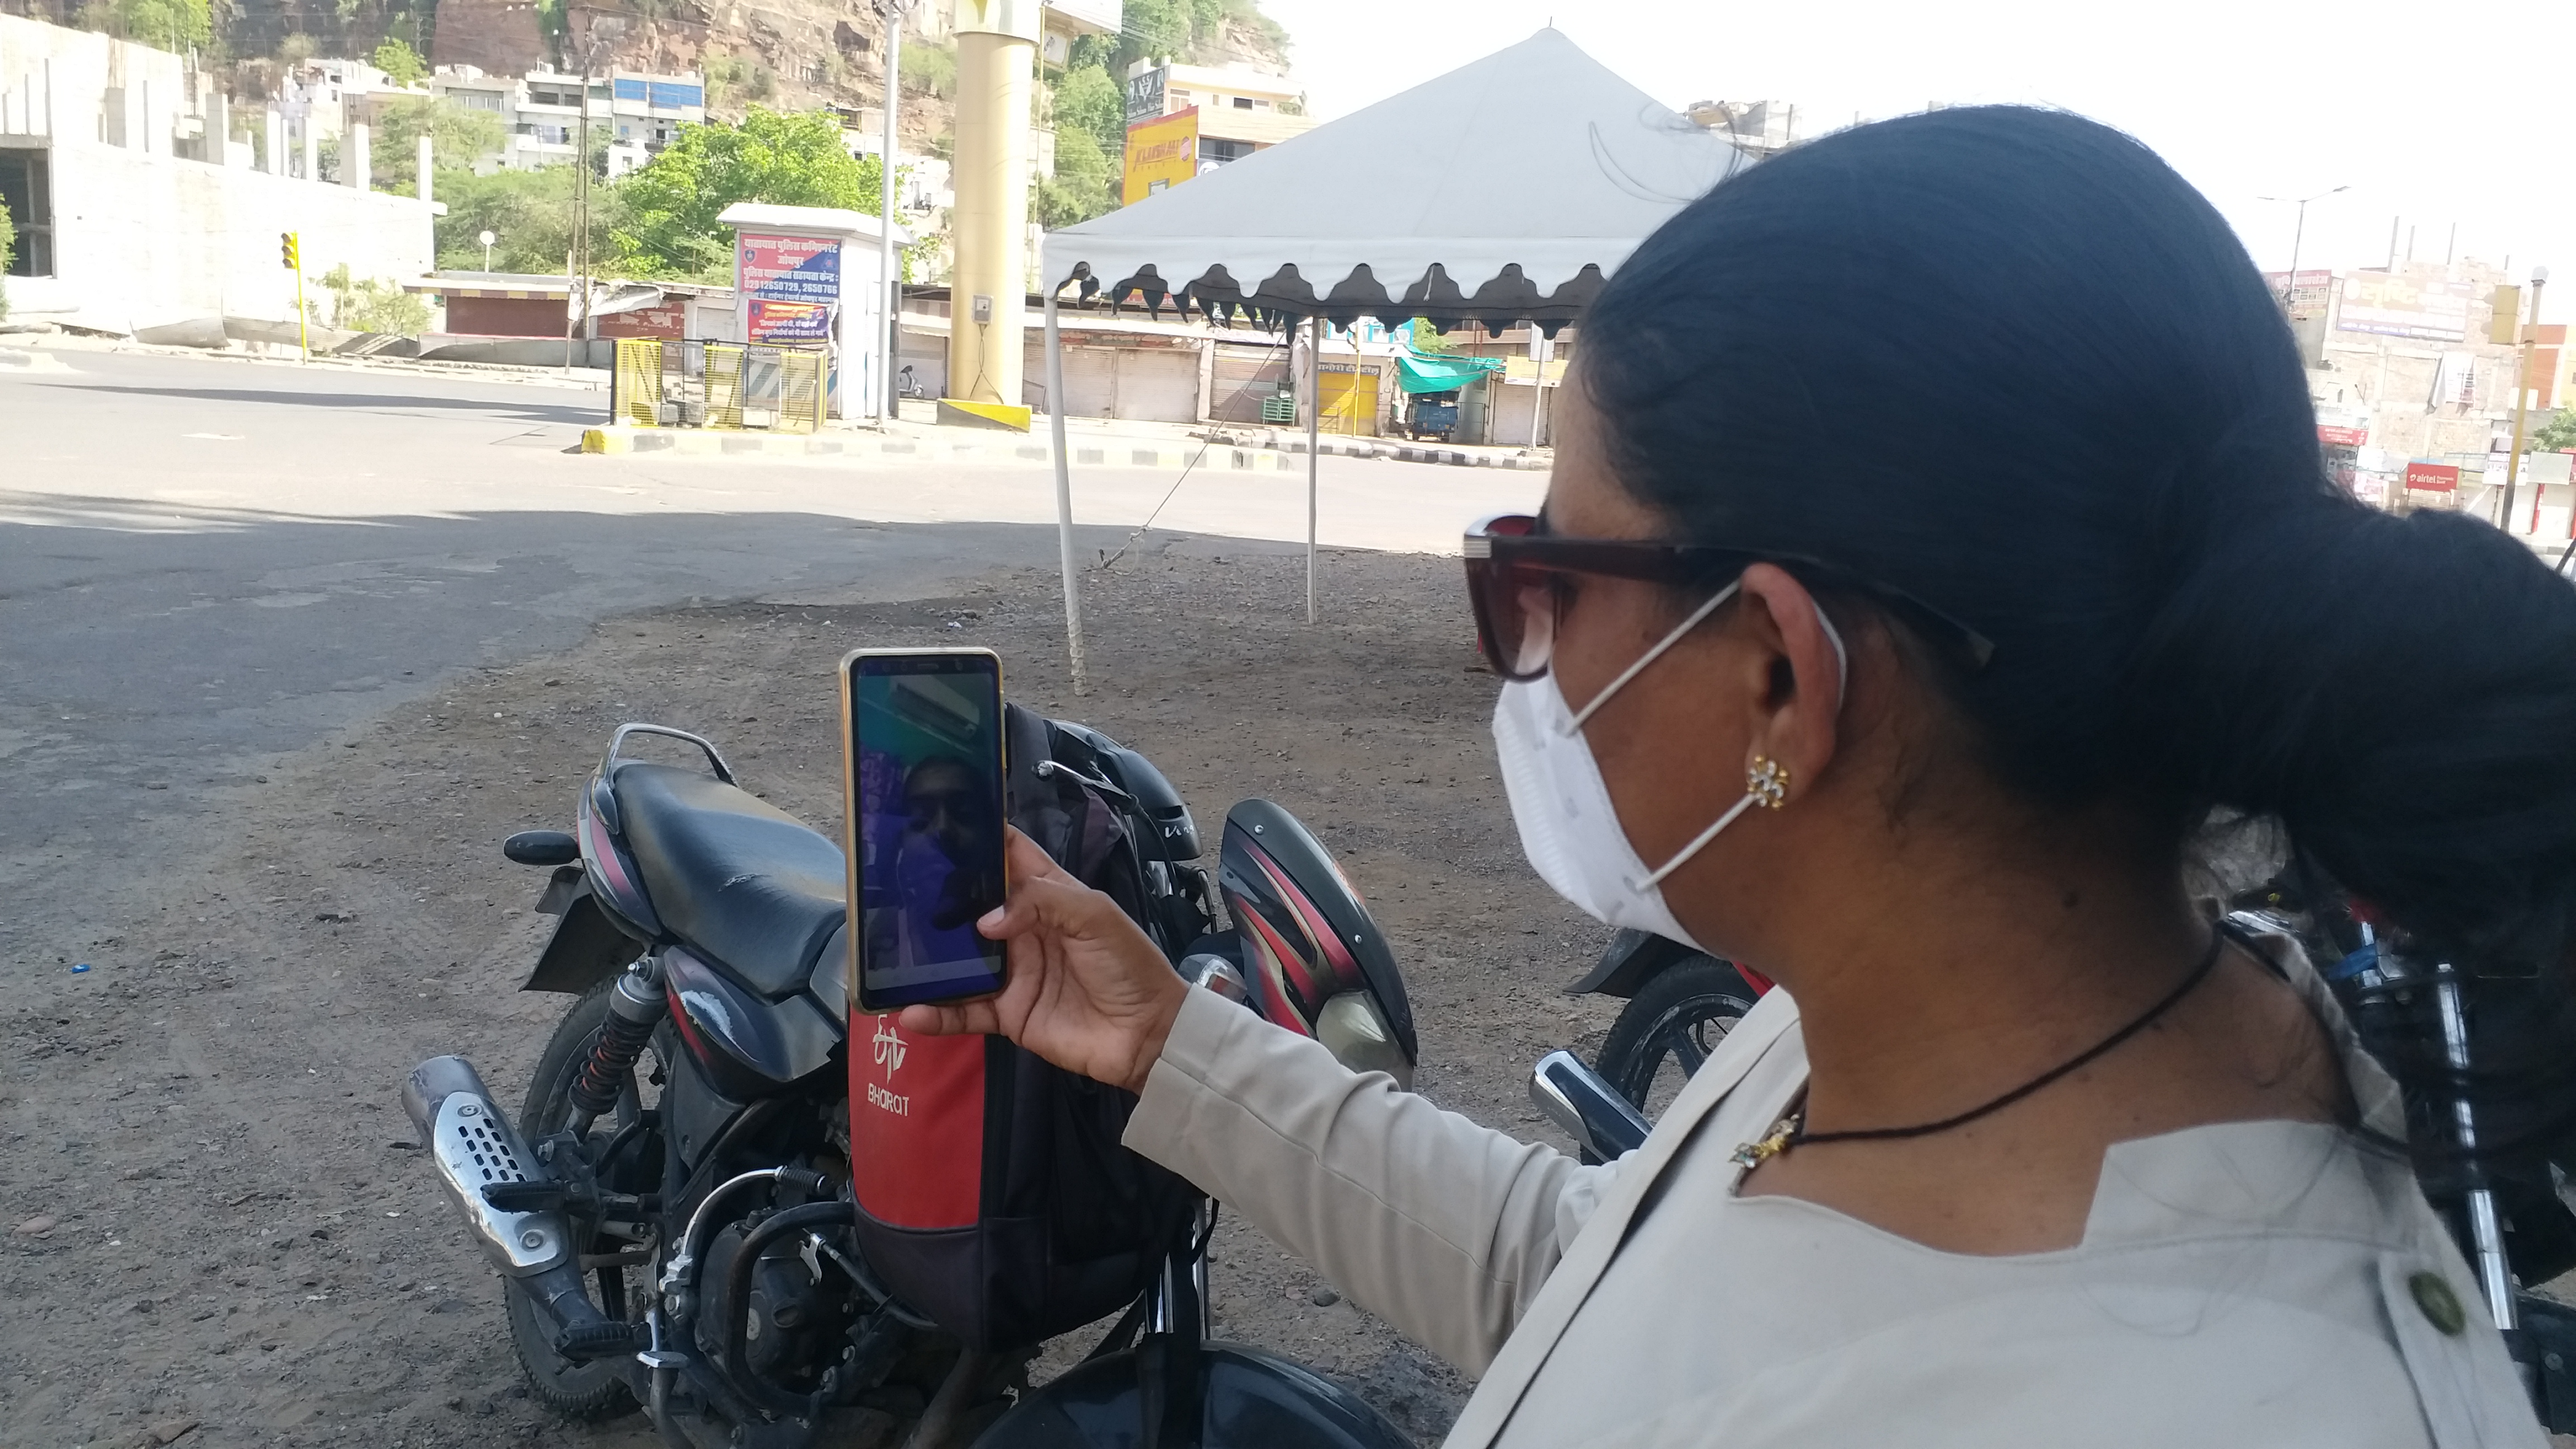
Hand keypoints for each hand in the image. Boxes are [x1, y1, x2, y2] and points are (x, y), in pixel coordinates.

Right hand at [900, 827, 1188, 1094]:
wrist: (1147, 1036)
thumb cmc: (1128, 964)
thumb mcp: (1093, 916)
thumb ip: (1041, 901)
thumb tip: (983, 918)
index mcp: (1049, 895)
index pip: (1009, 857)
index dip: (980, 841)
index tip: (938, 824)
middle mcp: (1024, 929)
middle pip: (972, 907)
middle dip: (937, 898)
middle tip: (890, 888)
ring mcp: (1012, 973)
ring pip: (958, 960)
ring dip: (926, 959)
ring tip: (885, 952)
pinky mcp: (1006, 1014)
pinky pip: (963, 1012)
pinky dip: (935, 1014)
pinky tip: (909, 1012)